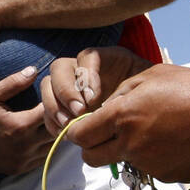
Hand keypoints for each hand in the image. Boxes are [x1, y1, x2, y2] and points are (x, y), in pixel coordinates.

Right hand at [0, 67, 52, 174]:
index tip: (53, 94)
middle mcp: (25, 145)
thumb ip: (13, 82)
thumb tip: (34, 70)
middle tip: (56, 108)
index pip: (51, 112)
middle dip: (59, 118)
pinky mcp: (19, 168)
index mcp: (20, 125)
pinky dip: (45, 147)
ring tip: (51, 122)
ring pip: (52, 147)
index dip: (55, 101)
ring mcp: (23, 159)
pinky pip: (42, 158)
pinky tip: (39, 136)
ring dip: (54, 134)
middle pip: (57, 131)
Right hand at [40, 46, 154, 134]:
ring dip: (54, 106)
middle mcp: (80, 68)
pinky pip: (45, 109)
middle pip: (59, 67)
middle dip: (66, 91)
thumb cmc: (142, 97)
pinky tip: (64, 132)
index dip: (86, 75)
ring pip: (47, 86)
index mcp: (102, 59)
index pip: (87, 56)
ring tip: (68, 124)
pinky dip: (51, 122)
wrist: (137, 112)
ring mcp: (67, 86)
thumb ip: (131, 86)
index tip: (94, 97)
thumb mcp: (143, 85)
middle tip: (79, 111)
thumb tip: (111, 99)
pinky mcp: (60, 106)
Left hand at [66, 64, 189, 180]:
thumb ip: (121, 94)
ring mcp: (148, 163)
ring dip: (127, 151)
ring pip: (121, 162)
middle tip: (107, 135)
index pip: (79, 135)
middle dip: (93, 147)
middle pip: (90, 158)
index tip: (84, 127)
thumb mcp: (152, 77)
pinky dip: (153, 158)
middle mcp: (130, 144)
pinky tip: (173, 142)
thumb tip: (105, 108)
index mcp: (122, 116)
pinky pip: (148, 168)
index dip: (77, 132)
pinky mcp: (165, 176)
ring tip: (155, 131)